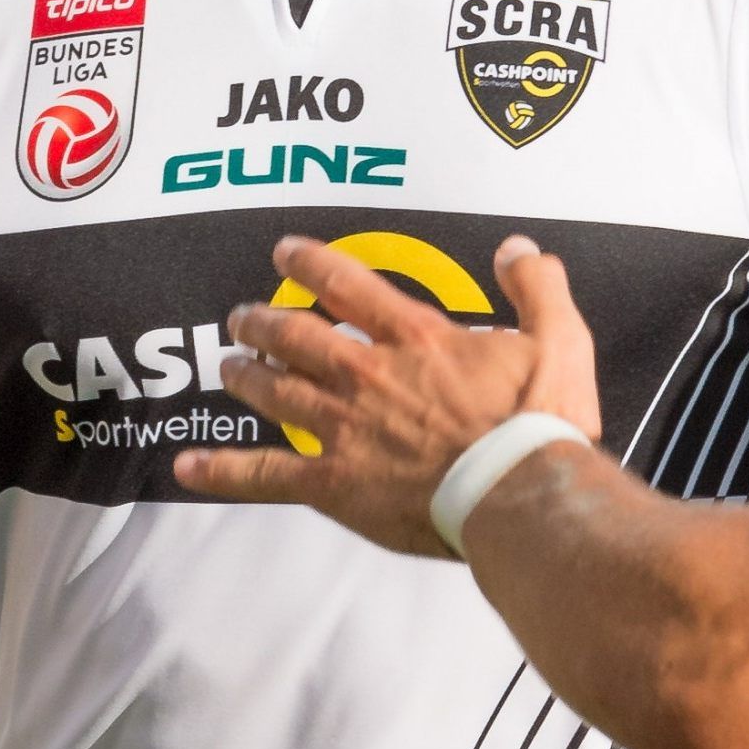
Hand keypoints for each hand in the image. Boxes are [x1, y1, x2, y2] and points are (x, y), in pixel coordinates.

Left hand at [172, 235, 603, 555]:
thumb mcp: (560, 340)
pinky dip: (224, 471)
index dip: (313, 263)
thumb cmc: (541, 426)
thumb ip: (537, 288)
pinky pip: (267, 476)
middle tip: (241, 314)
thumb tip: (518, 250)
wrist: (522, 499)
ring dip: (247, 375)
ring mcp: (346, 430)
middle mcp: (369, 376)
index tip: (286, 251)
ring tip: (227, 365)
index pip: (350, 286)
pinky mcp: (336, 485)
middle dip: (265, 321)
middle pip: (298, 336)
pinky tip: (187, 467)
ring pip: (277, 393)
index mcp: (417, 340)